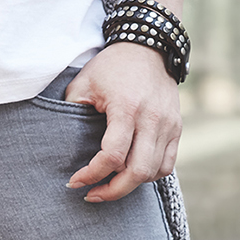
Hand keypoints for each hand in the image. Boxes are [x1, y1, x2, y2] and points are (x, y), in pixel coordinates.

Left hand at [64, 41, 181, 201]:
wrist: (149, 45)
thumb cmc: (111, 66)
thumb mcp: (83, 83)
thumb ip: (71, 113)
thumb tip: (62, 146)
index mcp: (126, 107)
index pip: (112, 156)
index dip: (91, 175)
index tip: (74, 181)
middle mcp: (152, 118)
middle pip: (136, 172)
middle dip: (112, 191)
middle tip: (92, 194)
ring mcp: (168, 124)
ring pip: (153, 172)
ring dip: (129, 185)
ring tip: (109, 184)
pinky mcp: (177, 127)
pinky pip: (167, 165)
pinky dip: (149, 175)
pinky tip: (130, 173)